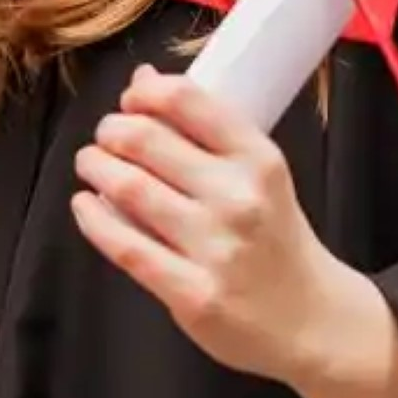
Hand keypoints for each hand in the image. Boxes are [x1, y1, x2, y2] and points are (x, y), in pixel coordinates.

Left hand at [72, 66, 354, 385]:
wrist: (311, 317)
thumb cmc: (278, 239)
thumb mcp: (261, 174)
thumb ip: (206, 130)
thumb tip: (144, 79)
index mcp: (259, 159)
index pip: (189, 100)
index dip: (145, 92)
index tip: (131, 98)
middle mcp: (238, 197)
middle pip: (146, 140)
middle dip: (111, 130)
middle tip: (105, 135)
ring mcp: (214, 246)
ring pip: (129, 189)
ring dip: (97, 168)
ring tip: (91, 163)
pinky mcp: (191, 293)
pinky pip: (126, 247)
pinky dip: (94, 220)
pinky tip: (86, 206)